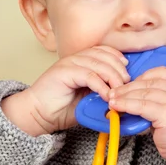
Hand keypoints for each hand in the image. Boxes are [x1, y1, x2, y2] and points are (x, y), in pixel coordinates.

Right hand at [1, 46, 129, 136]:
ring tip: (118, 91)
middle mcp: (75, 58)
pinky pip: (89, 75)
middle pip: (104, 55)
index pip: (104, 51)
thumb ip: (102, 90)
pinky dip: (101, 85)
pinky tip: (106, 95)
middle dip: (119, 69)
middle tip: (126, 84)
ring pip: (99, 64)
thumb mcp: (88, 97)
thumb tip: (123, 93)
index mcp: (81, 60)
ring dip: (112, 77)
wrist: (38, 114)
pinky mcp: (63, 72)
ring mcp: (69, 63)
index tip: (127, 71)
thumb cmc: (62, 107)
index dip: (118, 58)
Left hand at [108, 67, 165, 164]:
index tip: (128, 84)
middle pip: (150, 82)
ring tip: (112, 100)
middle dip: (128, 87)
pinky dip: (127, 105)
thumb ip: (157, 99)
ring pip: (144, 93)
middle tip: (113, 92)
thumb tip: (129, 94)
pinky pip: (142, 106)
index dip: (141, 77)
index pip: (160, 72)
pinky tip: (117, 106)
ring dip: (124, 96)